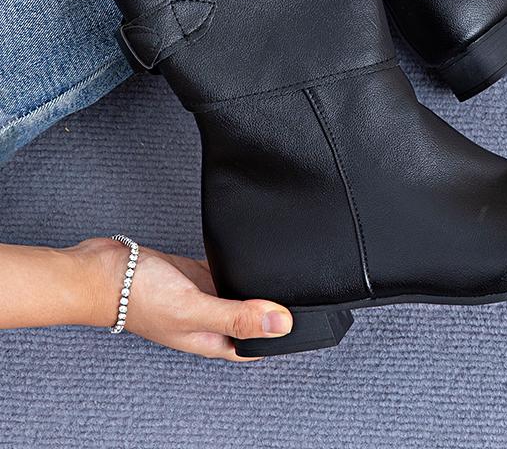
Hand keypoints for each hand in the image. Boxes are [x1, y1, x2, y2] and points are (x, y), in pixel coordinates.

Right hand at [84, 238, 292, 360]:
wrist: (103, 271)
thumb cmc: (139, 297)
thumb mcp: (195, 309)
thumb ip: (237, 315)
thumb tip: (280, 323)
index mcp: (210, 339)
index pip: (254, 347)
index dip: (279, 339)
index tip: (306, 324)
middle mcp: (208, 320)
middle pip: (250, 319)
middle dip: (272, 310)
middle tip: (301, 292)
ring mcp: (202, 296)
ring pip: (238, 293)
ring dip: (256, 285)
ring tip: (281, 271)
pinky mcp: (194, 273)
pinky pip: (224, 270)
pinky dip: (238, 264)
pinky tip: (250, 255)